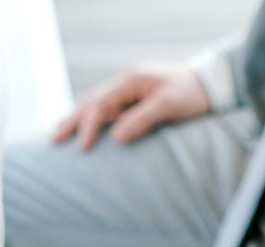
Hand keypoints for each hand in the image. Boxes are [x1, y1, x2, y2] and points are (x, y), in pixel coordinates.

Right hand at [53, 64, 209, 150]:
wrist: (211, 84)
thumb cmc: (192, 93)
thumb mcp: (169, 105)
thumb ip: (142, 119)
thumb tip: (116, 137)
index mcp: (131, 81)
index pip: (100, 104)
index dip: (89, 127)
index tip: (82, 148)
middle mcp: (126, 83)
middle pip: (91, 101)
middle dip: (72, 120)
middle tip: (53, 139)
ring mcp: (129, 90)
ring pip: (95, 104)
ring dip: (77, 118)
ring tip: (59, 132)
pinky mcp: (134, 99)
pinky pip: (106, 109)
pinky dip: (92, 118)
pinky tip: (83, 127)